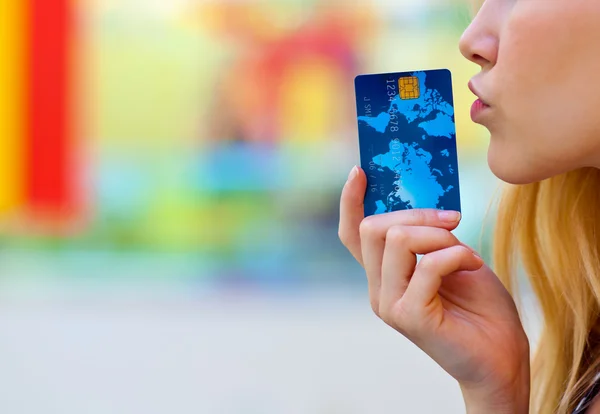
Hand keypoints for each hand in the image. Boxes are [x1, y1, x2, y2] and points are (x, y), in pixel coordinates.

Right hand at [339, 166, 529, 412]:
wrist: (502, 359)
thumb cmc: (480, 308)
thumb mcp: (453, 258)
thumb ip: (431, 237)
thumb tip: (423, 204)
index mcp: (384, 275)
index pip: (352, 235)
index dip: (350, 202)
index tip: (360, 172)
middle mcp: (378, 289)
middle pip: (372, 229)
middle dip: (415, 214)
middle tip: (453, 219)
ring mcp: (390, 305)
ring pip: (396, 240)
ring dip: (437, 234)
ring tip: (464, 249)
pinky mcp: (409, 317)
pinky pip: (428, 266)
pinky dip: (456, 255)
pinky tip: (474, 264)